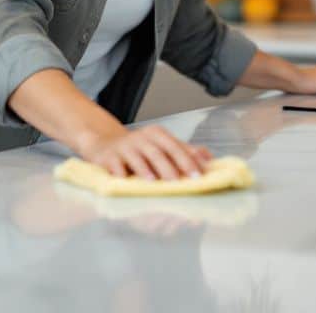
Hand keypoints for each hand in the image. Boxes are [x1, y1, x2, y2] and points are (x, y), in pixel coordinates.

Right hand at [80, 125, 212, 180]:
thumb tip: (209, 159)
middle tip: (179, 182)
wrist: (106, 144)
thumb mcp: (162, 146)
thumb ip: (185, 151)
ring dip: (145, 169)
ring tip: (152, 181)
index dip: (187, 160)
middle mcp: (141, 138)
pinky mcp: (109, 156)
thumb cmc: (140, 149)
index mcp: (157, 134)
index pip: (175, 146)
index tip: (198, 174)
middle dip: (169, 167)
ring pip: (137, 157)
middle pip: (157, 152)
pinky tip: (123, 178)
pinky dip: (119, 171)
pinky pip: (114, 163)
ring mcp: (124, 147)